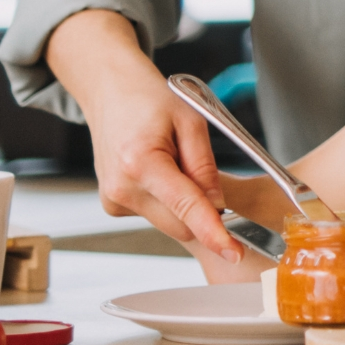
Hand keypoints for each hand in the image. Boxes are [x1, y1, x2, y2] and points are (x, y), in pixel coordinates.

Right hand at [46, 11, 241, 264]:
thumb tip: (218, 205)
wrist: (111, 93)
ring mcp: (113, 200)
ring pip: (169, 220)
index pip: (186, 208)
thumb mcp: (192, 120)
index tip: (234, 251)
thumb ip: (205, 166)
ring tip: (173, 159)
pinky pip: (156, 213)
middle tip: (201, 169)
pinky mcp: (113, 205)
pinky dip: (168, 198)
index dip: (214, 232)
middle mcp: (121, 189)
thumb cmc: (150, 100)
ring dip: (184, 201)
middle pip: (180, 222)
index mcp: (141, 164)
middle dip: (203, 209)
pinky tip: (159, 167)